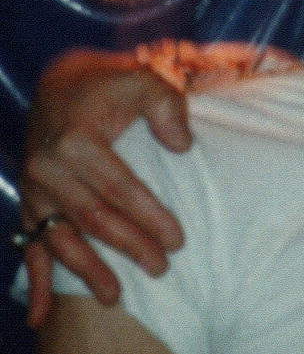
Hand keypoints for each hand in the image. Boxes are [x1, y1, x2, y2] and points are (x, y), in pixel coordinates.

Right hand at [18, 47, 190, 326]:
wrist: (64, 83)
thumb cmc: (112, 85)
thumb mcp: (144, 82)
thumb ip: (167, 107)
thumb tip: (183, 147)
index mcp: (76, 141)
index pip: (119, 189)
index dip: (149, 216)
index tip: (177, 239)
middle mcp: (47, 168)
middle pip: (93, 218)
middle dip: (128, 247)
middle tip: (161, 268)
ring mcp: (34, 189)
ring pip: (61, 239)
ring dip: (88, 270)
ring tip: (116, 296)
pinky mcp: (29, 202)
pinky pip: (31, 245)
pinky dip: (36, 281)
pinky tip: (40, 314)